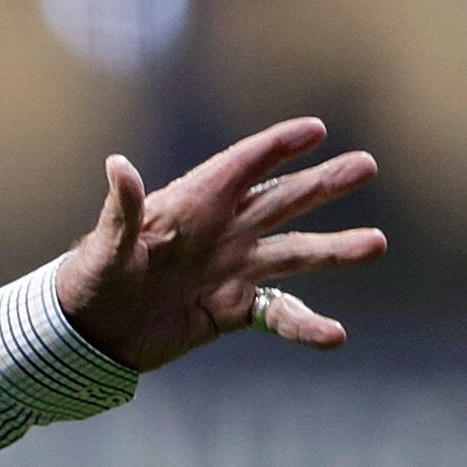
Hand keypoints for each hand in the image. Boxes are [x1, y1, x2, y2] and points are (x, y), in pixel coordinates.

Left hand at [54, 118, 385, 372]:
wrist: (90, 335)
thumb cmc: (91, 280)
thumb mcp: (105, 247)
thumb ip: (122, 210)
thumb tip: (118, 165)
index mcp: (193, 205)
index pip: (242, 167)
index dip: (276, 147)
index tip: (314, 130)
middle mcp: (223, 232)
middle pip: (282, 202)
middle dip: (323, 184)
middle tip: (366, 165)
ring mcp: (234, 270)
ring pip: (295, 255)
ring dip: (335, 250)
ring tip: (376, 244)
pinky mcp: (235, 310)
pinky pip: (279, 314)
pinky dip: (305, 325)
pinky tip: (334, 336)